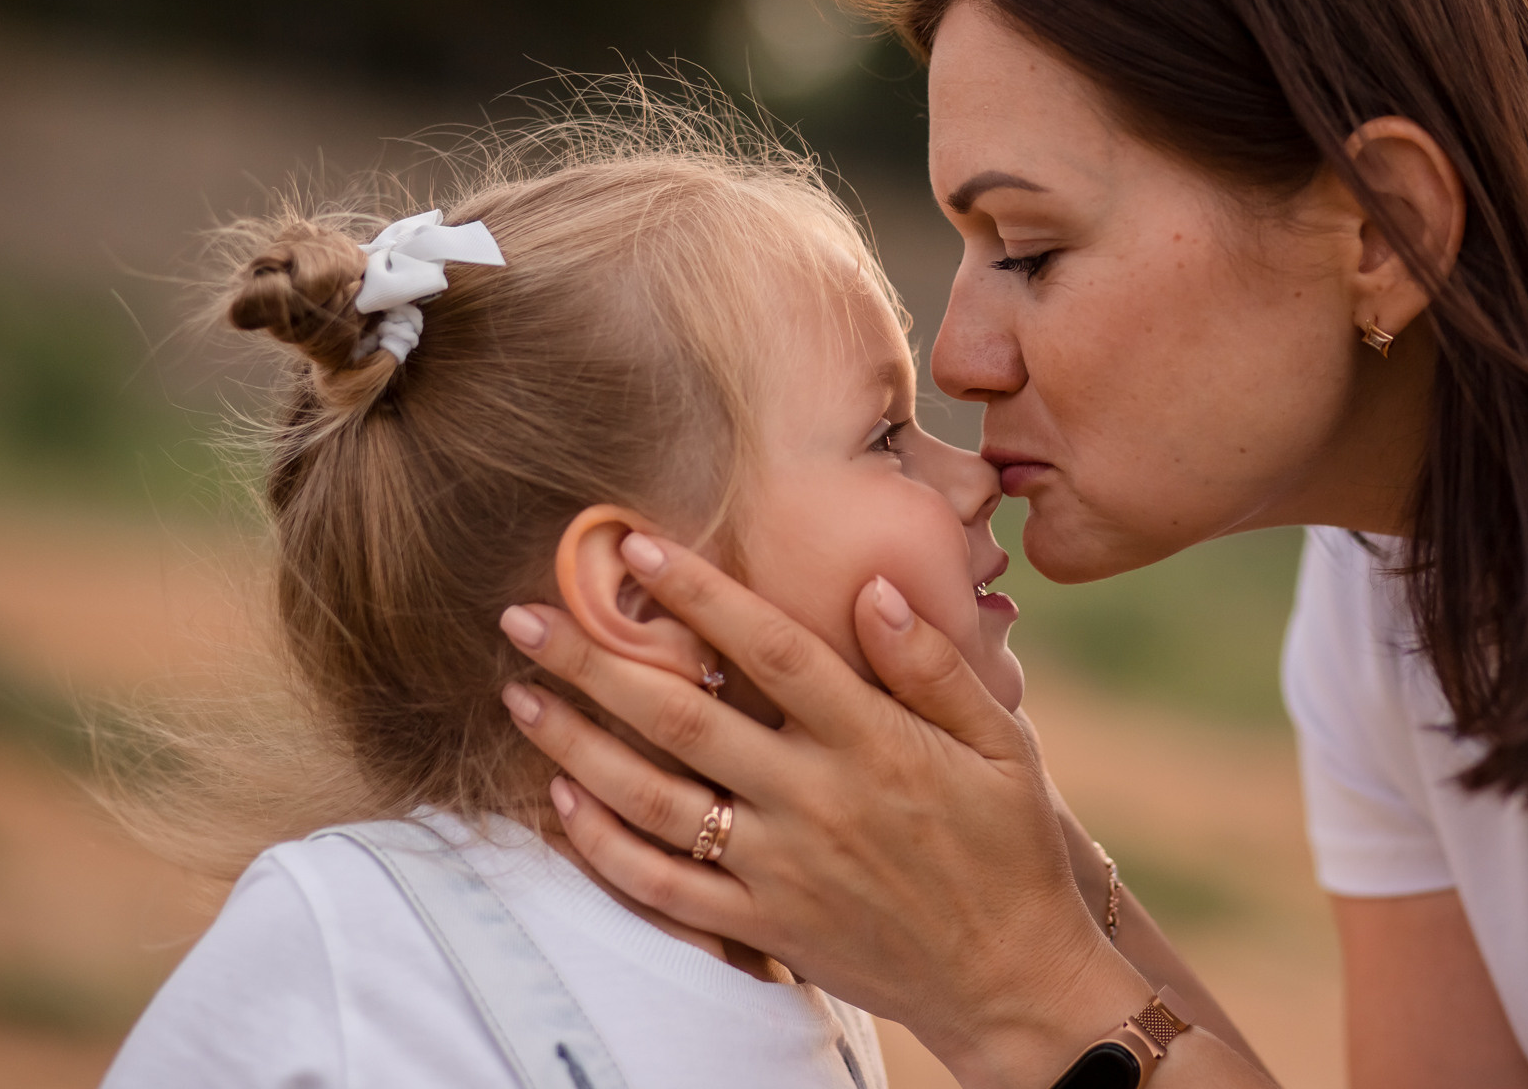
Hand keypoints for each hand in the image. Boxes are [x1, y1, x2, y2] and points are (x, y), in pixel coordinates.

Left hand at [498, 534, 1152, 1088]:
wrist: (1009, 979)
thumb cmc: (1007, 847)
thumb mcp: (1002, 744)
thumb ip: (933, 667)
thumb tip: (872, 589)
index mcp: (873, 742)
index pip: (772, 650)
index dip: (701, 595)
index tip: (636, 548)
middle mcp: (814, 799)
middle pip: (683, 719)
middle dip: (595, 662)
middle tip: (523, 616)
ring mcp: (780, 868)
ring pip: (653, 801)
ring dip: (575, 745)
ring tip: (518, 696)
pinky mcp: (762, 926)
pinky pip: (662, 886)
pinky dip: (602, 845)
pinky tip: (560, 798)